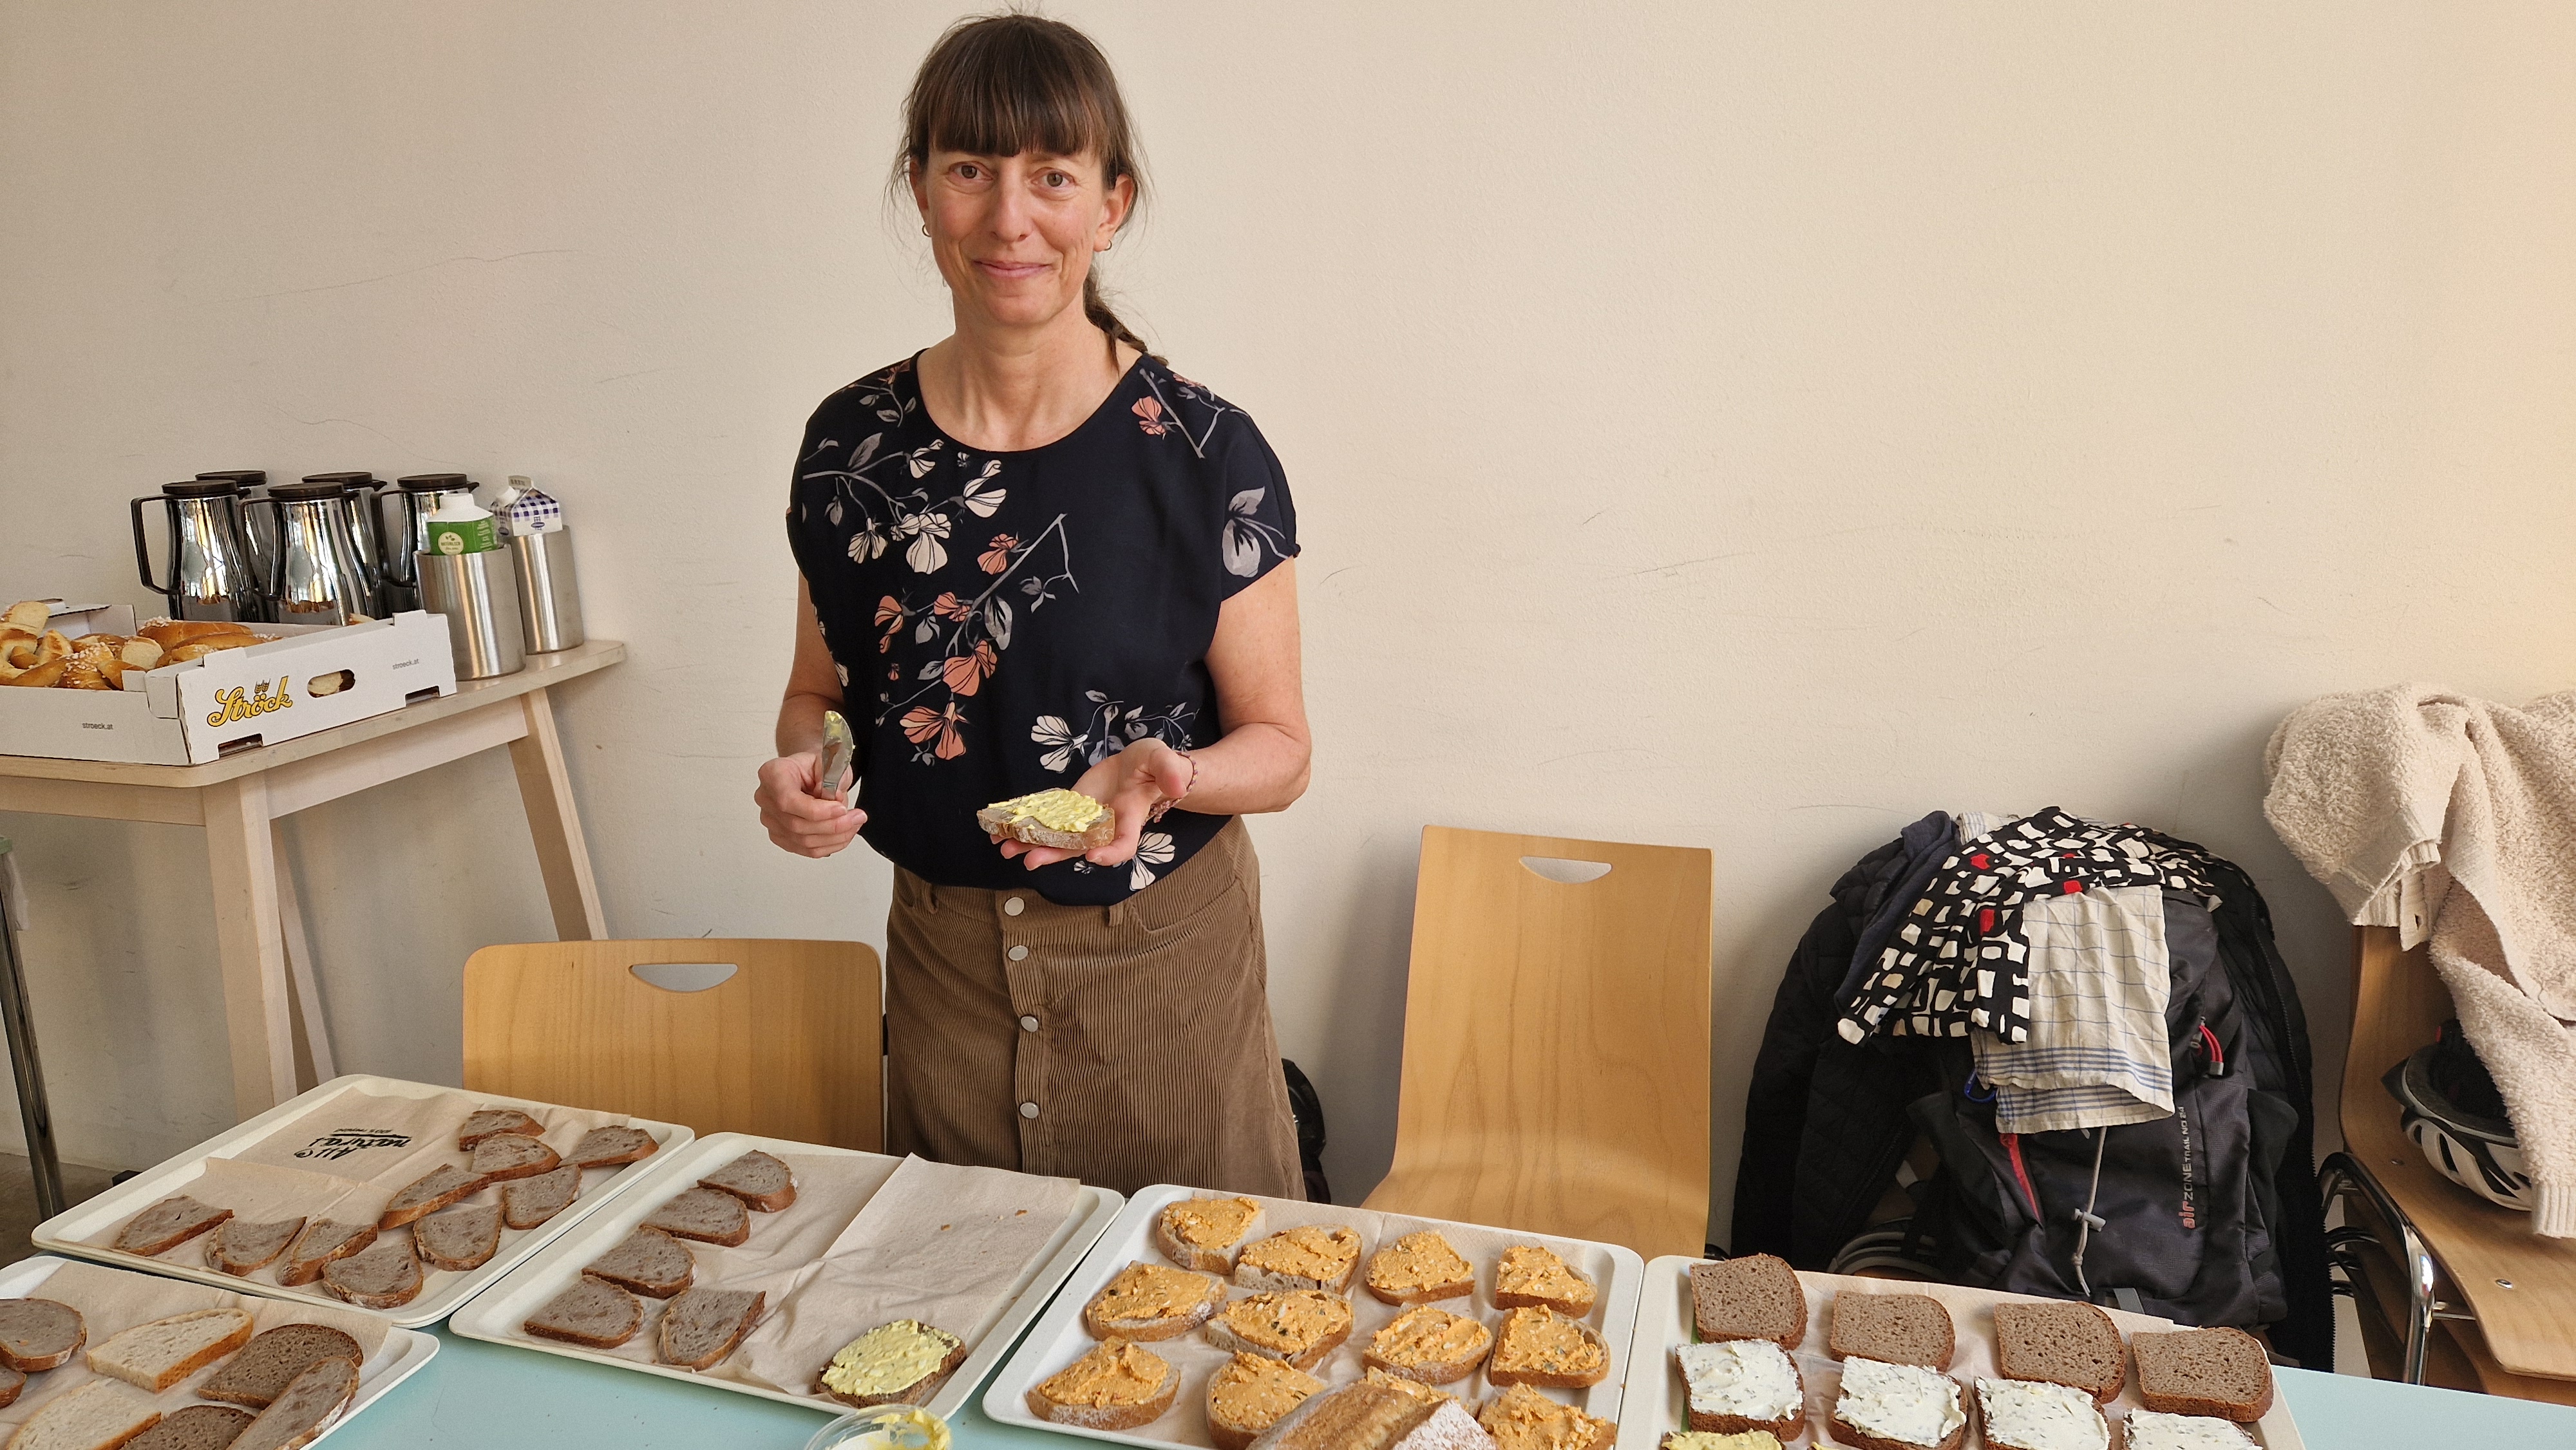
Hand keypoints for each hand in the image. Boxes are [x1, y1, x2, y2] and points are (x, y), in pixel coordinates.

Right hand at [755, 752, 865, 857]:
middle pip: (796, 825)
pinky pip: (806, 850)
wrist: (806, 773)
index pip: (788, 801)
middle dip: (833, 826)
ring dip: (835, 837)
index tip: (841, 809)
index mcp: (772, 775)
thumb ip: (832, 777)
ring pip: (803, 841)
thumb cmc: (813, 766)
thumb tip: (836, 799)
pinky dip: (830, 845)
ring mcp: (771, 820)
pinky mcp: (780, 836)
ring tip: (854, 824)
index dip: (816, 810)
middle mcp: (766, 799)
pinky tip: (843, 834)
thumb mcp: (827, 760)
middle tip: (856, 817)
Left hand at [996, 739, 1190, 869]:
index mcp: (1130, 818)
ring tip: (1006, 849)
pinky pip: (1050, 824)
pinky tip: (1004, 831)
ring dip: (1032, 846)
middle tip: (1030, 860)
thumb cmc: (1155, 764)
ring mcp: (1085, 821)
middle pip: (1080, 848)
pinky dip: (1028, 829)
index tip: (1091, 856)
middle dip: (1055, 854)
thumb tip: (1178, 785)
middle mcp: (1105, 827)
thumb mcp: (1163, 760)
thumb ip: (1169, 770)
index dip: (1110, 854)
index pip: (1124, 844)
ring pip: (1059, 840)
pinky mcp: (1070, 810)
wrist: (1138, 765)